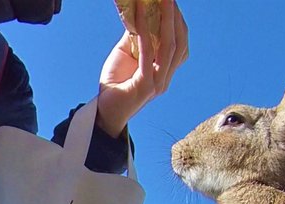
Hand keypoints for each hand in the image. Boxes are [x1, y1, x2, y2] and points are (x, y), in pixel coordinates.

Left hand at [96, 0, 188, 137]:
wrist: (104, 112)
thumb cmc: (115, 83)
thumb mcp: (128, 54)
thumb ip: (137, 36)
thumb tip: (141, 12)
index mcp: (165, 70)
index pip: (180, 43)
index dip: (178, 21)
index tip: (171, 2)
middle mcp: (166, 76)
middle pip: (179, 42)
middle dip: (175, 16)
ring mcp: (158, 82)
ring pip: (169, 46)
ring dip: (165, 19)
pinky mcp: (145, 84)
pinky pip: (148, 52)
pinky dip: (144, 29)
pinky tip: (139, 13)